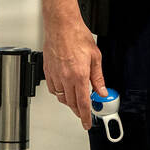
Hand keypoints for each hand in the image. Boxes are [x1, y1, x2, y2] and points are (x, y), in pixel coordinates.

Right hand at [41, 5, 105, 128]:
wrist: (61, 25)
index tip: (87, 124)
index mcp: (79, 75)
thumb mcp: (95, 57)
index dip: (85, 116)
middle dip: (78, 110)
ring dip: (69, 102)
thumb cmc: (78, 36)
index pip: (82, 103)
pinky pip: (53, 88)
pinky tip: (64, 89)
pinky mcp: (48, 71)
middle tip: (84, 113)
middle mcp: (65, 78)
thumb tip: (101, 91)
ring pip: (61, 97)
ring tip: (75, 100)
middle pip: (71, 103)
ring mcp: (55, 75)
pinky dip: (59, 92)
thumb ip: (98, 77)